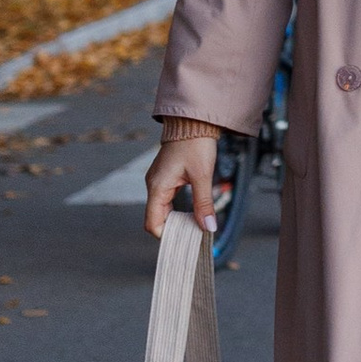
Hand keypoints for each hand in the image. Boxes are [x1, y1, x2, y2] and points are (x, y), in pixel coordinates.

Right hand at [145, 127, 218, 241]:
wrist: (193, 121)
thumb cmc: (196, 144)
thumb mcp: (203, 176)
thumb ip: (203, 203)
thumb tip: (208, 227)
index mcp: (157, 186)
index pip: (152, 222)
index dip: (166, 235)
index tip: (184, 240)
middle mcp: (153, 185)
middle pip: (157, 218)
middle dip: (174, 229)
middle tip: (194, 235)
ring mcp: (158, 181)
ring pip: (163, 210)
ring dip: (177, 219)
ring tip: (195, 225)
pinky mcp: (166, 177)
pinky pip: (167, 200)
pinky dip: (178, 209)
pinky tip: (192, 212)